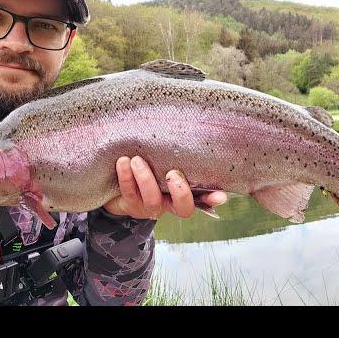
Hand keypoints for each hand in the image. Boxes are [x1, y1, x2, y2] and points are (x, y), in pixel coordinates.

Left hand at [103, 156, 226, 219]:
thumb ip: (177, 153)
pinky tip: (123, 161)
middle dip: (180, 192)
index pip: (203, 199)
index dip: (212, 199)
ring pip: (152, 200)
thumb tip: (191, 129)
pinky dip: (126, 176)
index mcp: (183, 194)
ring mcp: (150, 206)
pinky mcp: (130, 204)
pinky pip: (129, 192)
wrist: (118, 186)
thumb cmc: (149, 167)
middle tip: (173, 173)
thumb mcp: (163, 161)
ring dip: (145, 179)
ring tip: (137, 160)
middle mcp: (169, 204)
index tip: (220, 195)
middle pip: (183, 208)